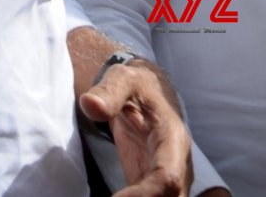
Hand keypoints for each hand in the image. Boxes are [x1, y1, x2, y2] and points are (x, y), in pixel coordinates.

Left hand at [79, 59, 191, 196]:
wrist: (151, 93)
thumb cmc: (138, 86)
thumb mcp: (124, 79)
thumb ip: (109, 91)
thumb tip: (88, 104)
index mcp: (172, 141)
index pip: (168, 177)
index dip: (145, 195)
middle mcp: (176, 167)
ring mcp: (167, 181)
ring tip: (110, 196)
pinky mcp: (152, 189)